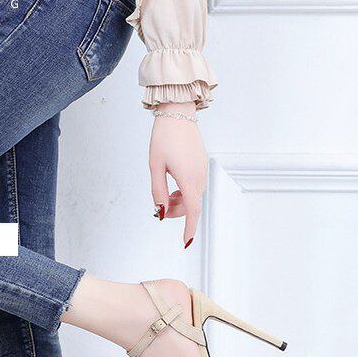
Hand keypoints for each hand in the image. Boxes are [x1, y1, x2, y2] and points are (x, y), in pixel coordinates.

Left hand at [149, 102, 207, 247]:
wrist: (177, 113)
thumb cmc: (163, 138)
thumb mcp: (155, 166)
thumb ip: (157, 191)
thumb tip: (160, 211)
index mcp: (188, 179)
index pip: (192, 211)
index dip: (189, 228)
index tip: (186, 243)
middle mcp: (199, 176)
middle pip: (191, 206)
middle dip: (175, 212)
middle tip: (159, 209)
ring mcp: (202, 170)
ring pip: (193, 196)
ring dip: (180, 202)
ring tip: (165, 195)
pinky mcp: (201, 164)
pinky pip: (195, 186)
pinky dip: (185, 192)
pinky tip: (174, 186)